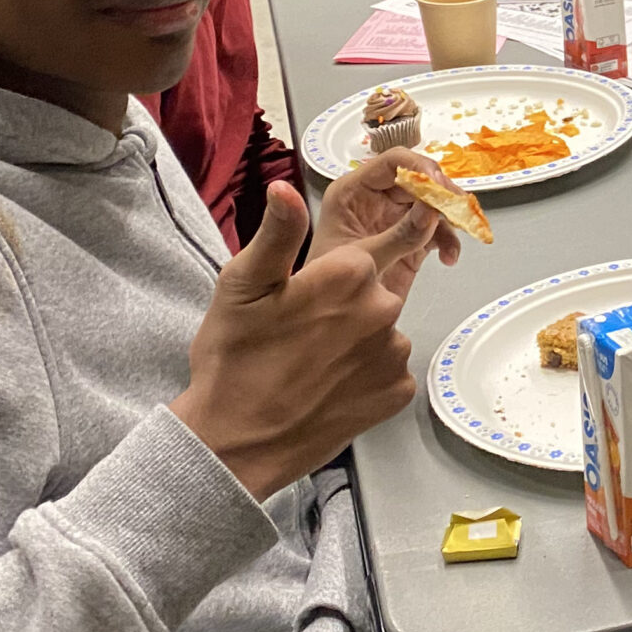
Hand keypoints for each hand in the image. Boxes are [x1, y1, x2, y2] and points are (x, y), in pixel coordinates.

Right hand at [168, 182, 427, 501]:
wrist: (236, 444)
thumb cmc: (235, 360)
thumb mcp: (242, 285)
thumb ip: (277, 232)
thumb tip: (286, 188)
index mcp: (349, 272)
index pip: (382, 243)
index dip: (363, 255)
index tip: (348, 269)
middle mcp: (383, 308)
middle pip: (375, 290)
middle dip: (347, 303)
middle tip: (303, 330)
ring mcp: (393, 353)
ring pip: (382, 330)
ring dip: (357, 339)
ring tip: (311, 361)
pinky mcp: (397, 392)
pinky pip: (387, 370)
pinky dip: (365, 374)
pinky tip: (328, 384)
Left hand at [309, 149, 462, 292]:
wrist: (326, 323)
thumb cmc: (325, 286)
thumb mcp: (362, 257)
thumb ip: (398, 235)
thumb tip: (431, 210)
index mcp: (353, 192)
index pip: (392, 162)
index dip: (420, 168)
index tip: (440, 186)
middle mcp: (375, 199)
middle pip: (419, 180)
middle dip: (442, 194)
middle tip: (458, 209)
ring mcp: (394, 219)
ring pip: (432, 204)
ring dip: (450, 220)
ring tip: (454, 241)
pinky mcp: (409, 240)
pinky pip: (437, 229)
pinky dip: (449, 240)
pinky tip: (449, 257)